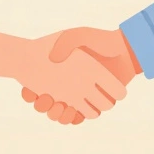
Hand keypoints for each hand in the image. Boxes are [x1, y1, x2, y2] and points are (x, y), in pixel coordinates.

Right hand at [21, 28, 140, 123]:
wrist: (125, 52)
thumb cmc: (100, 41)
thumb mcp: (80, 35)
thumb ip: (66, 42)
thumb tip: (53, 60)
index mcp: (57, 70)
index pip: (34, 84)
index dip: (28, 91)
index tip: (30, 90)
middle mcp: (65, 85)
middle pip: (44, 104)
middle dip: (42, 105)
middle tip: (47, 98)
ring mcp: (77, 96)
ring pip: (59, 114)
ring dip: (58, 114)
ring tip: (62, 106)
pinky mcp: (91, 104)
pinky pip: (78, 118)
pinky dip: (74, 118)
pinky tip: (74, 110)